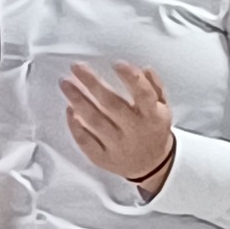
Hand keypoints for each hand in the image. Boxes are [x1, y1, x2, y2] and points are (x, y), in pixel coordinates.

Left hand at [61, 62, 174, 191]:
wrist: (151, 165)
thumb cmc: (153, 129)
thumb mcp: (163, 108)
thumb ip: (155, 87)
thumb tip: (144, 69)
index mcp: (153, 116)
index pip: (144, 95)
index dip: (131, 78)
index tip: (117, 63)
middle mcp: (135, 131)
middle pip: (112, 105)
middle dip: (92, 83)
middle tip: (77, 66)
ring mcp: (118, 147)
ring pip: (95, 122)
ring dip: (78, 100)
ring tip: (66, 83)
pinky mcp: (104, 159)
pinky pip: (86, 142)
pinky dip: (75, 126)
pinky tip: (69, 110)